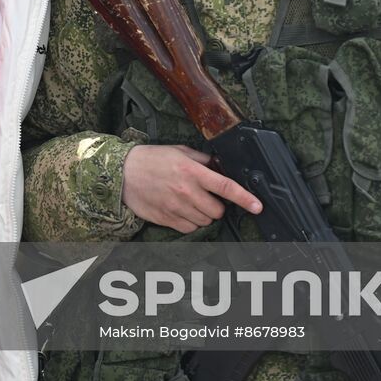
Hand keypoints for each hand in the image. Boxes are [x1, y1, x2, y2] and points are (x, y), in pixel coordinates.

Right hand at [122, 144, 261, 232]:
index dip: (245, 198)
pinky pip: (190, 228)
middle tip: (205, 196)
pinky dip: (190, 222)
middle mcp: (186, 192)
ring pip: (205, 221)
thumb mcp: (179, 151)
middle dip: (216, 205)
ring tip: (190, 202)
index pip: (225, 187)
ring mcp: (176, 208)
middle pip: (217, 211)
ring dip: (203, 214)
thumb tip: (219, 167)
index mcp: (192, 172)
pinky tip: (182, 210)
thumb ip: (202, 160)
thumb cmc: (151, 159)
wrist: (122, 173)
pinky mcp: (167, 219)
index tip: (258, 206)